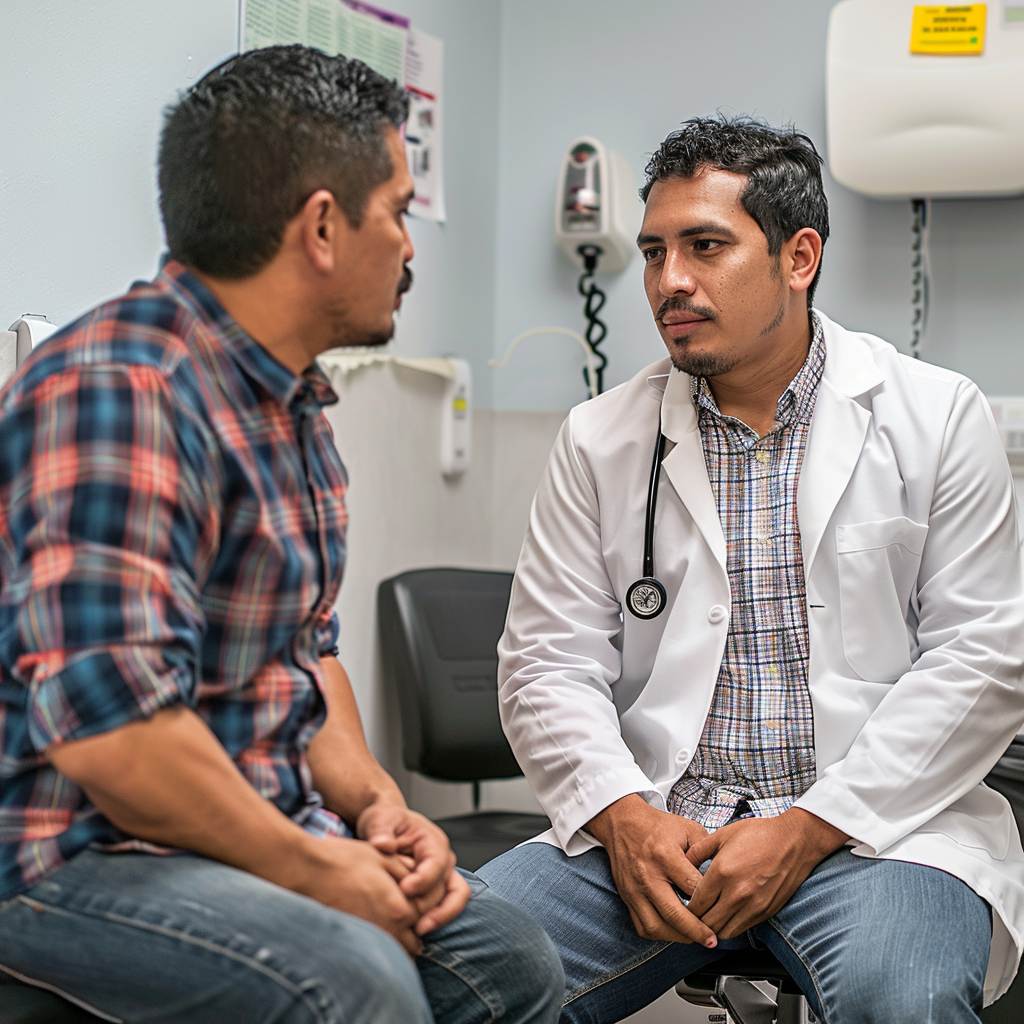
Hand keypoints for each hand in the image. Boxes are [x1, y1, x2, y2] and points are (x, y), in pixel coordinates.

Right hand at [294, 834, 423, 953]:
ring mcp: (367, 940)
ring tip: (384, 926)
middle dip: (410, 932)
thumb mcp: (383, 857)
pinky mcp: (349, 945)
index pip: (423, 919)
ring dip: (395, 945)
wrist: (307, 870)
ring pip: (393, 954)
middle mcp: (387, 930)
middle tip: (398, 915)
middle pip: (412, 944)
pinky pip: (370, 956)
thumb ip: (406, 875)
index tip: (410, 899)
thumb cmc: (343, 859)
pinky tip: (367, 934)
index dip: (418, 908)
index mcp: (399, 908)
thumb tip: (417, 887)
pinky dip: (374, 950)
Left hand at [357, 803, 469, 934]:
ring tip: (418, 931)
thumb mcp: (380, 819)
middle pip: (446, 885)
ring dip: (439, 917)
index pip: (436, 863)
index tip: (404, 889)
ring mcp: (442, 876)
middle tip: (406, 918)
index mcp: (433, 841)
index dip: (423, 879)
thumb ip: (381, 831)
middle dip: (428, 904)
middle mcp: (444, 859)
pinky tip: (416, 930)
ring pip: (455, 899)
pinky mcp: (436, 890)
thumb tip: (382, 844)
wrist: (387, 827)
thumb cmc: (386, 821)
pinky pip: (446, 906)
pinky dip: (436, 919)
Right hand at [585, 794, 717, 946]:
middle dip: (696, 931)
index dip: (710, 900)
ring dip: (677, 937)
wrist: (622, 823)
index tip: (722, 908)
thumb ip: (706, 850)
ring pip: (656, 926)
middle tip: (712, 940)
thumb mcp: (687, 828)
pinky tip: (673, 932)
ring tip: (694, 938)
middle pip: (674, 913)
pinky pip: (642, 926)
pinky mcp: (627, 897)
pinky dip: (659, 934)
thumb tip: (722, 873)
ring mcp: (635, 889)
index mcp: (665, 856)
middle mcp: (648, 876)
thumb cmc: (657, 826)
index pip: (691, 887)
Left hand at [685, 809, 848, 938]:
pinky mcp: (766, 912)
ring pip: (724, 932)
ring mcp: (753, 905)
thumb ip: (699, 850)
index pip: (696, 903)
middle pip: (707, 923)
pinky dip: (730, 927)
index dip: (685, 907)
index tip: (681, 905)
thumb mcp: (723, 834)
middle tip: (690, 916)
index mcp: (723, 872)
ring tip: (707, 918)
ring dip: (712, 928)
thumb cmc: (759, 834)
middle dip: (695, 921)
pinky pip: (742, 929)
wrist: (794, 841)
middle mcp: (737, 893)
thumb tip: (683, 862)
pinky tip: (725, 916)